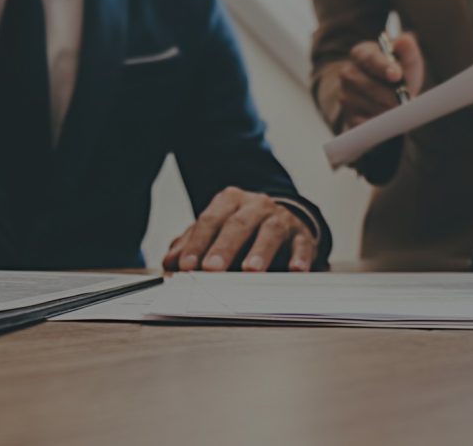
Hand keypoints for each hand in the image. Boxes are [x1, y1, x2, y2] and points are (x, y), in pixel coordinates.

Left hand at [162, 187, 317, 272]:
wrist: (284, 220)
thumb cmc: (243, 230)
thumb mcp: (214, 233)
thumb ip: (190, 245)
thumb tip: (170, 262)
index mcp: (229, 202)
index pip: (209, 221)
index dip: (196, 244)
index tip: (186, 266)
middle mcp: (255, 205)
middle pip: (238, 225)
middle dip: (223, 248)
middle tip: (211, 269)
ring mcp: (281, 218)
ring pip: (270, 232)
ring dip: (260, 252)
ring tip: (250, 270)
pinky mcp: (302, 235)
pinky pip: (302, 245)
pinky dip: (299, 258)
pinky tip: (295, 271)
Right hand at [339, 32, 424, 127]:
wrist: (391, 98)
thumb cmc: (399, 75)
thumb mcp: (407, 60)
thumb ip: (408, 49)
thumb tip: (404, 40)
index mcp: (360, 53)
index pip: (370, 58)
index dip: (384, 67)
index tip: (397, 75)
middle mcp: (347, 73)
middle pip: (367, 85)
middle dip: (390, 94)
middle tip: (406, 99)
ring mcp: (345, 95)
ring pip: (367, 105)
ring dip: (387, 109)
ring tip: (397, 107)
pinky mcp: (348, 116)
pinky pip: (364, 122)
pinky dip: (379, 122)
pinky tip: (386, 117)